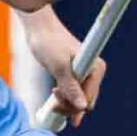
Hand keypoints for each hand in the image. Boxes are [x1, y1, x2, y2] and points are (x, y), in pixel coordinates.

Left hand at [27, 13, 106, 127]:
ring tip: (52, 94)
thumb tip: (83, 107)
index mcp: (96, 69)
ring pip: (79, 99)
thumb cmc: (49, 43)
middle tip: (52, 96)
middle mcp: (95, 71)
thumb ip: (71, 88)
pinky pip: (75, 93)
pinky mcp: (78, 74)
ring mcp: (87, 73)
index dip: (72, 104)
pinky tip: (56, 93)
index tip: (54, 97)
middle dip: (68, 104)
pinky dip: (65, 96)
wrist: (40, 28)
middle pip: (85, 101)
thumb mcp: (59, 67)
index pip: (88, 99)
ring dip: (65, 101)